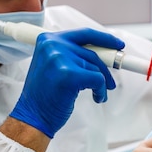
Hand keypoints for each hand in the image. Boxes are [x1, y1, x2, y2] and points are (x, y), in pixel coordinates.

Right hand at [10, 28, 124, 137]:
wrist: (33, 116)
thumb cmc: (44, 95)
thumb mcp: (54, 65)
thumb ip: (72, 54)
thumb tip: (102, 53)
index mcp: (48, 40)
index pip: (84, 34)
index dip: (104, 39)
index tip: (117, 44)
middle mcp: (53, 45)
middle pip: (93, 52)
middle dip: (105, 68)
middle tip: (111, 81)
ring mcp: (60, 58)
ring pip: (96, 67)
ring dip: (102, 83)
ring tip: (98, 93)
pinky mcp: (70, 74)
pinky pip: (98, 79)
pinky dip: (101, 91)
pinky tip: (97, 98)